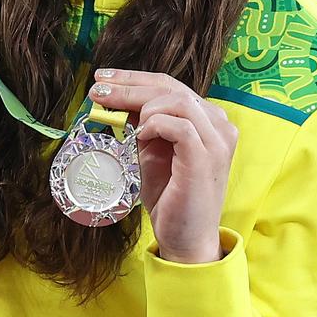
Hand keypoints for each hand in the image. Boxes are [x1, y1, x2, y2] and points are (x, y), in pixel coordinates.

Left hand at [90, 69, 238, 263]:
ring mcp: (217, 139)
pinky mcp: (206, 156)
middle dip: (128, 85)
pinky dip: (154, 125)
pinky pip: (177, 124)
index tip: (102, 78)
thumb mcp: (151, 151)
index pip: (170, 85)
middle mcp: (219, 124)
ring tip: (124, 124)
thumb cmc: (170, 196)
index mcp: (208, 119)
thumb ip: (143, 123)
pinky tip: (140, 137)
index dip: (134, 78)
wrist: (186, 238)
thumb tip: (116, 98)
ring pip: (176, 99)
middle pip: (170, 87)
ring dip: (142, 105)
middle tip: (97, 89)